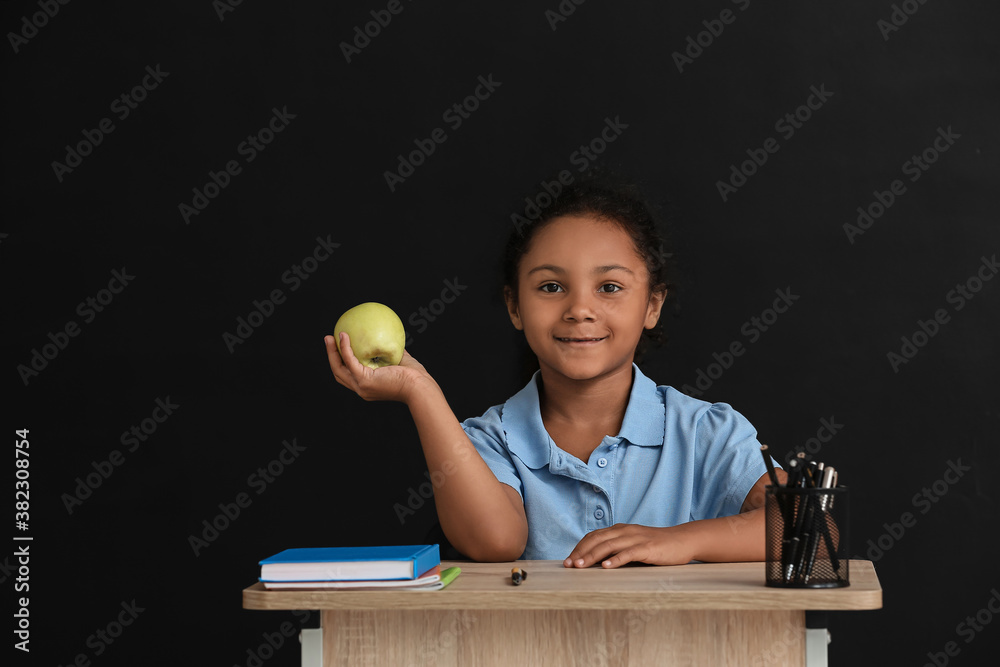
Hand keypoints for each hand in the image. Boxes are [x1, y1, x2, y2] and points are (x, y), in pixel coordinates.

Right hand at [324, 332, 432, 403]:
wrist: (420, 388)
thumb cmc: (416, 378)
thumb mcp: (400, 361)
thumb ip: (391, 352)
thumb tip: (388, 337)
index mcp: (369, 386)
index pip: (350, 375)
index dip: (342, 362)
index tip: (339, 347)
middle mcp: (362, 389)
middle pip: (339, 373)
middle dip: (331, 356)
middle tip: (329, 340)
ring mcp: (361, 386)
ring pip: (339, 368)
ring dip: (332, 351)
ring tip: (329, 337)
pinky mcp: (364, 380)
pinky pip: (350, 361)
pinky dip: (344, 348)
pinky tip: (343, 336)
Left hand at [563, 523, 694, 568]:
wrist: (682, 541)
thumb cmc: (656, 547)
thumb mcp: (632, 545)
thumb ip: (616, 550)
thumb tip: (596, 562)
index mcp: (619, 530)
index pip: (593, 536)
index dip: (579, 548)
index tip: (568, 560)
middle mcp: (625, 531)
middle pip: (597, 540)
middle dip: (581, 552)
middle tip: (569, 565)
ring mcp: (636, 538)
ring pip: (609, 545)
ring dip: (592, 556)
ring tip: (580, 566)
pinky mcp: (647, 548)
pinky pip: (628, 553)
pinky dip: (616, 559)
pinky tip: (606, 567)